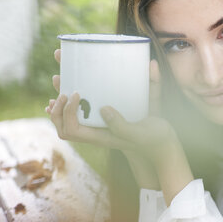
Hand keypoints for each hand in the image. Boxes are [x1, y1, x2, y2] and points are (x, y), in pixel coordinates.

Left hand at [45, 49, 176, 158]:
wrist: (164, 143)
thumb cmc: (154, 138)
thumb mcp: (141, 133)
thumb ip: (122, 126)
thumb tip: (105, 109)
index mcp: (102, 137)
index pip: (72, 130)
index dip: (68, 112)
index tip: (77, 93)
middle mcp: (97, 132)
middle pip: (64, 126)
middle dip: (57, 105)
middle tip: (59, 80)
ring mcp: (100, 126)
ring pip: (70, 118)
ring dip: (60, 100)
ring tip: (58, 79)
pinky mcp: (108, 118)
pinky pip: (82, 112)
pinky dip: (71, 102)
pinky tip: (70, 90)